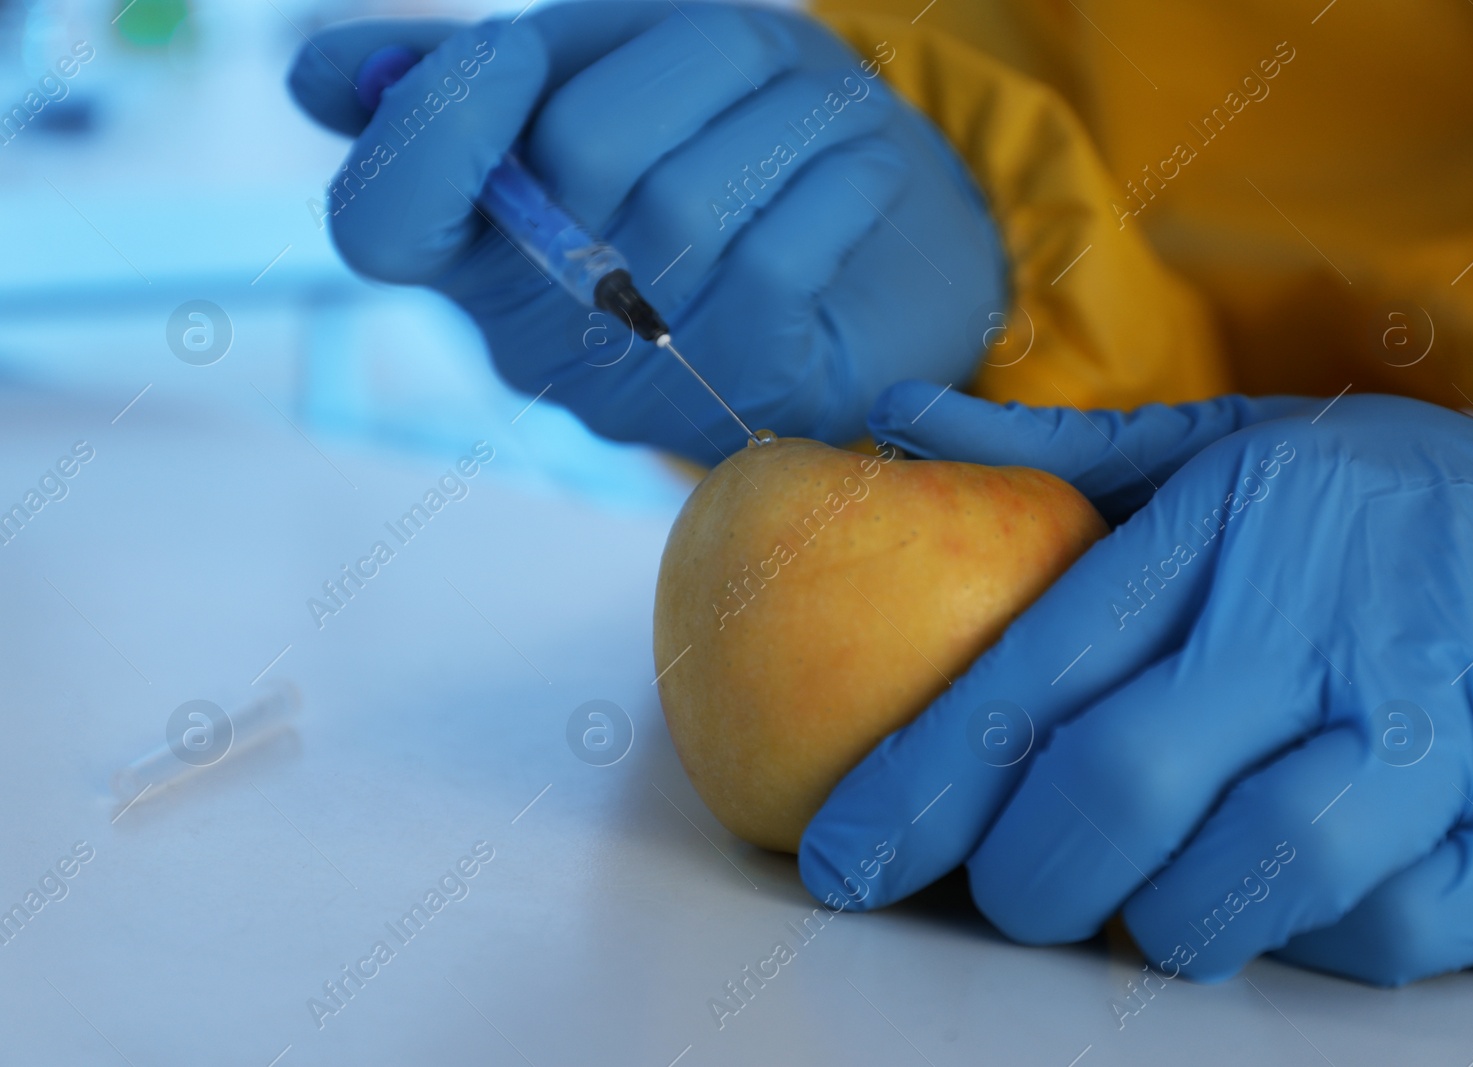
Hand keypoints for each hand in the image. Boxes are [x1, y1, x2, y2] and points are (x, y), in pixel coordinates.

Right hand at [287, 5, 1005, 463]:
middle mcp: (545, 338)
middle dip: (684, 58)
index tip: (512, 51)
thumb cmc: (728, 149)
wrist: (890, 251)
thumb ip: (475, 73)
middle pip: (581, 155)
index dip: (434, 124)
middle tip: (750, 51)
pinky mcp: (757, 396)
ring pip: (691, 198)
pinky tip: (857, 170)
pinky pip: (780, 253)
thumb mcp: (599, 77)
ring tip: (818, 104)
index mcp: (480, 256)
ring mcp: (651, 382)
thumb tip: (314, 81)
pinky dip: (838, 175)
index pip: (380, 224)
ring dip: (780, 106)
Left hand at [799, 382, 1472, 984]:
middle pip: (1122, 790)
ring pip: (1247, 883)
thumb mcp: (1236, 446)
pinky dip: (1297, 938)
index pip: (1035, 676)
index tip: (843, 860)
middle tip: (1001, 896)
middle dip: (1023, 878)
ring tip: (1143, 895)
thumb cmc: (1396, 507)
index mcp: (1230, 534)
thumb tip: (896, 415)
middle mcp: (1322, 631)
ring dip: (1160, 920)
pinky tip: (1283, 892)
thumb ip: (1062, 449)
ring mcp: (1435, 740)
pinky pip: (1368, 934)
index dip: (919, 788)